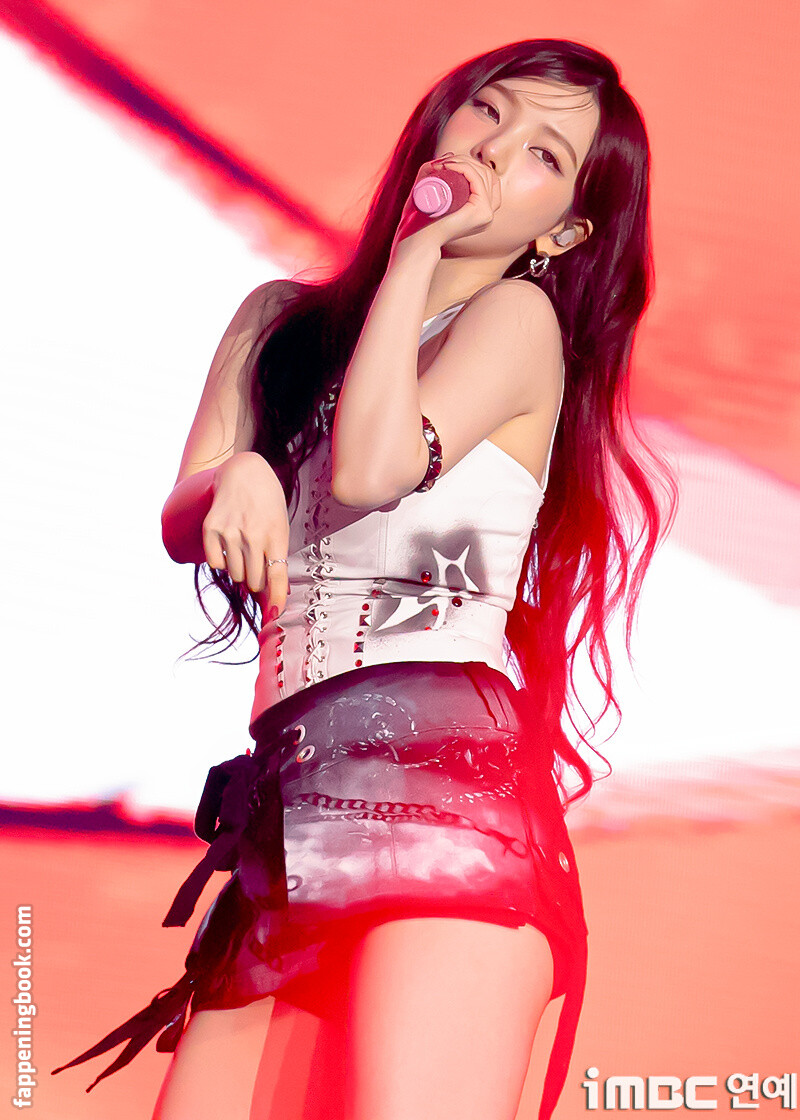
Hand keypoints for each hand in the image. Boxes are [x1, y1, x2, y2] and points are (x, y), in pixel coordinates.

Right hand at [203, 451, 289, 613]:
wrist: (245, 473)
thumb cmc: (267, 504)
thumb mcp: (280, 527)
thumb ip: (277, 557)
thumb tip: (275, 593)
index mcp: (275, 535)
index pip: (277, 577)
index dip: (276, 601)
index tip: (274, 616)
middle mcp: (253, 535)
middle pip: (254, 582)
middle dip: (257, 582)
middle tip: (257, 567)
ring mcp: (230, 532)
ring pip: (236, 575)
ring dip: (240, 570)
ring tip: (243, 549)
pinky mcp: (211, 529)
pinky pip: (216, 564)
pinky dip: (222, 562)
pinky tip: (228, 546)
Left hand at [391, 153, 500, 256]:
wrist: (417, 239)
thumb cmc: (420, 219)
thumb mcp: (431, 189)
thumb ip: (437, 171)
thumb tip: (450, 155)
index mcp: (481, 210)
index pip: (485, 177)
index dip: (469, 163)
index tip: (446, 162)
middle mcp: (488, 213)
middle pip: (485, 173)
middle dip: (465, 160)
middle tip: (441, 163)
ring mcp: (487, 214)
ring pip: (482, 174)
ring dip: (463, 162)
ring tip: (441, 165)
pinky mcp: (482, 213)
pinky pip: (478, 182)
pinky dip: (465, 168)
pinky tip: (450, 165)